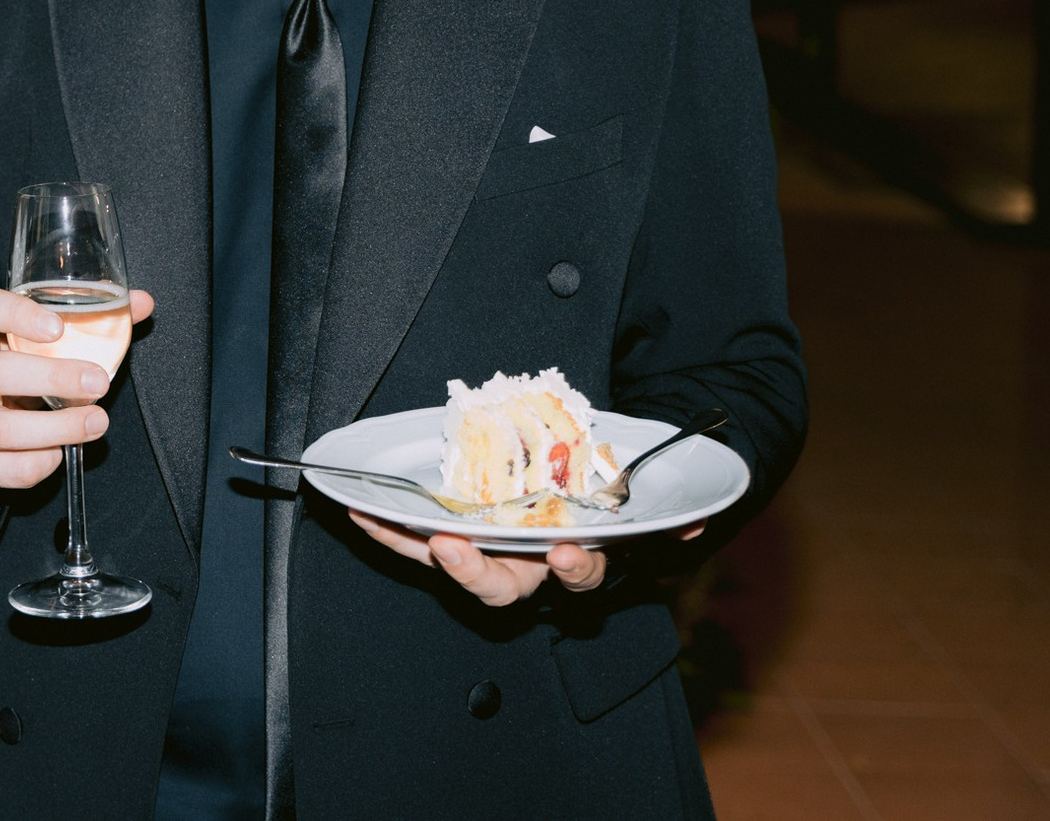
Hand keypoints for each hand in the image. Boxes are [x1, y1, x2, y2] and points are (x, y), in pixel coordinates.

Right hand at [0, 285, 154, 489]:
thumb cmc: (12, 357)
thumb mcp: (38, 331)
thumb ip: (89, 316)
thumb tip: (143, 304)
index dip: (15, 314)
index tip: (58, 327)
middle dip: (51, 378)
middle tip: (98, 381)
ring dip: (52, 430)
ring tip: (95, 422)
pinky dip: (33, 465)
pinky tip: (60, 453)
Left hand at [348, 512, 704, 605]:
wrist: (583, 463)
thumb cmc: (608, 481)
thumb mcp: (642, 490)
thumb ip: (671, 511)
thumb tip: (696, 523)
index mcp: (576, 553)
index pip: (577, 575)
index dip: (573, 567)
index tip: (566, 551)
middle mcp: (527, 562)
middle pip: (500, 586)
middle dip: (472, 572)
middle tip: (450, 545)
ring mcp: (487, 549)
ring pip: (445, 563)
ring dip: (411, 548)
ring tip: (379, 524)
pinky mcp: (452, 531)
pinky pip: (413, 538)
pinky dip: (384, 528)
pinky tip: (352, 509)